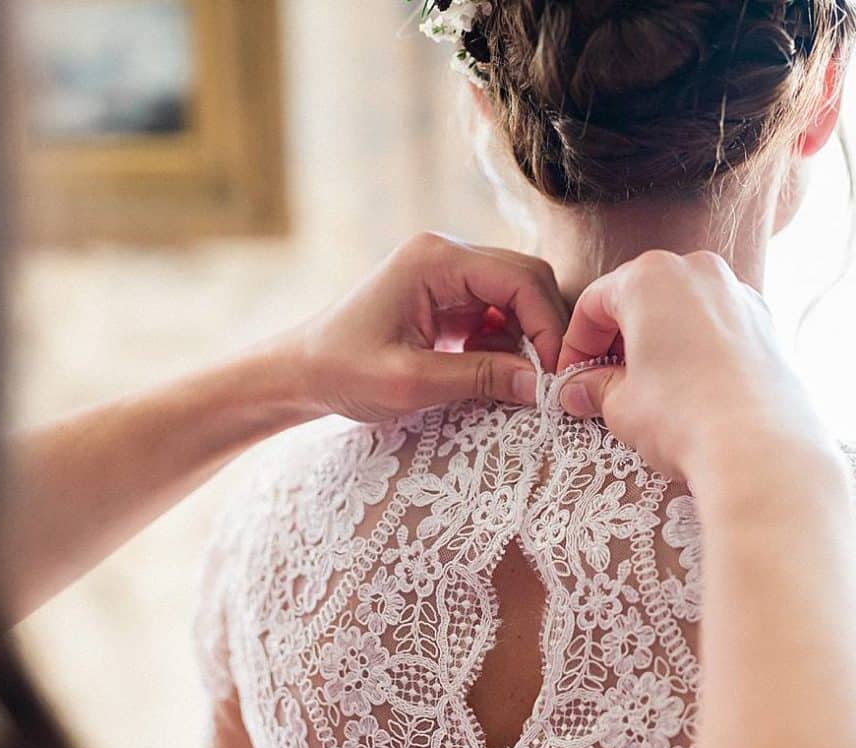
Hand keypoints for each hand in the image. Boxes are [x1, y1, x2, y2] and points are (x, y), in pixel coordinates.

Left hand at [285, 232, 567, 420]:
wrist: (299, 372)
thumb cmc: (342, 371)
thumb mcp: (411, 382)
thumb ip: (481, 378)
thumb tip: (542, 386)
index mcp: (434, 259)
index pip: (520, 278)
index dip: (547, 325)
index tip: (555, 374)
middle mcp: (446, 253)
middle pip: (527, 278)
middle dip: (544, 328)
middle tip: (548, 379)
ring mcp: (448, 273)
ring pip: (518, 294)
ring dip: (527, 336)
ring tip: (515, 379)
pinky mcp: (448, 296)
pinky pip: (499, 311)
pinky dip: (508, 341)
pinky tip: (491, 370)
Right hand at [557, 250, 837, 479]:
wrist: (758, 449)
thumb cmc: (683, 417)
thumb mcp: (620, 404)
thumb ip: (595, 387)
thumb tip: (578, 390)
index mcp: (651, 276)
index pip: (594, 302)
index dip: (576, 344)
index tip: (572, 377)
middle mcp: (697, 271)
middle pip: (639, 298)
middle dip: (617, 339)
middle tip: (602, 382)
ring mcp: (738, 293)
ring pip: (681, 309)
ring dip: (657, 341)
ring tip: (646, 388)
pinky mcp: (766, 322)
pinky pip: (716, 325)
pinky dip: (696, 346)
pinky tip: (688, 387)